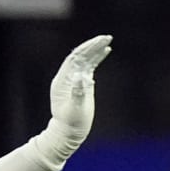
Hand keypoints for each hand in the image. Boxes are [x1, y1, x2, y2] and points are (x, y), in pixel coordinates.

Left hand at [31, 34, 111, 170]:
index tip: (99, 41)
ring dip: (95, 50)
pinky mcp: (81, 84)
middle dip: (92, 46)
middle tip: (106, 37)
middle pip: (79, 56)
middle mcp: (67, 78)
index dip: (86, 48)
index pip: (74, 59)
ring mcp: (74, 80)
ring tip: (107, 41)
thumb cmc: (71, 122)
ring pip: (85, 60)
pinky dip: (96, 58)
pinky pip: (89, 67)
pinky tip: (105, 51)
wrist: (68, 133)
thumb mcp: (75, 108)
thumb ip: (78, 92)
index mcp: (62, 81)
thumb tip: (82, 77)